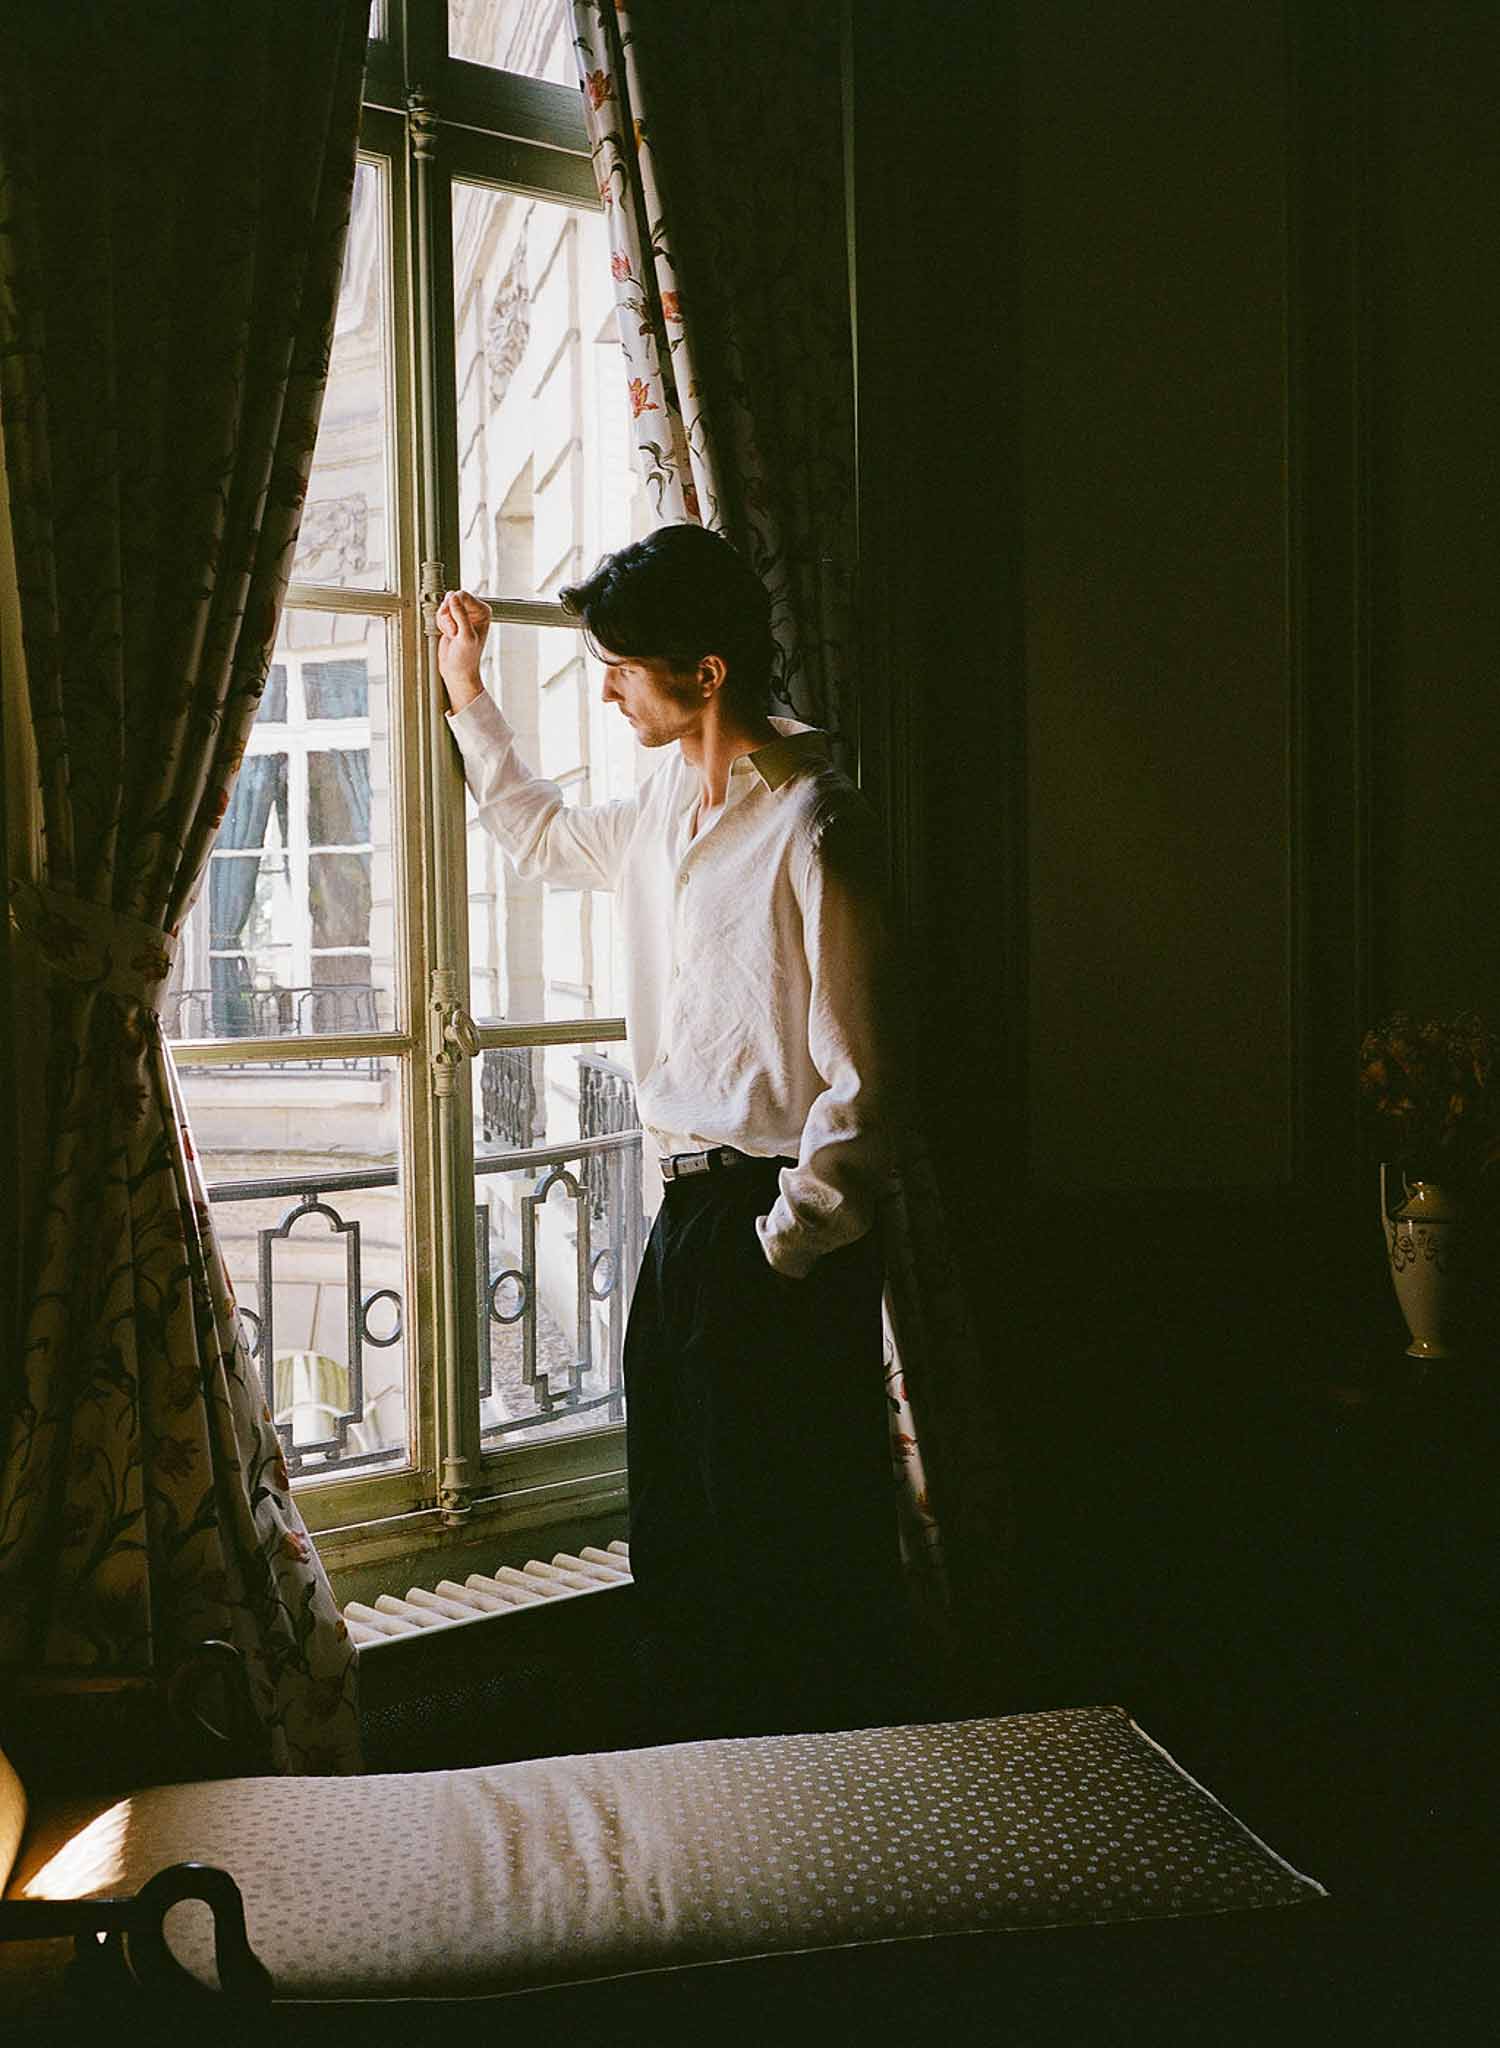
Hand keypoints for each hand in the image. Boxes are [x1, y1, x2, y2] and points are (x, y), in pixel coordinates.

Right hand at [435, 588, 491, 712]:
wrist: (458, 670)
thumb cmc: (466, 658)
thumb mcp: (464, 636)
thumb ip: (460, 615)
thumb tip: (453, 596)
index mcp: (483, 612)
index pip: (463, 595)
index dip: (454, 607)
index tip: (455, 625)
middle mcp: (474, 611)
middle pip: (451, 598)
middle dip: (447, 615)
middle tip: (453, 632)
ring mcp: (463, 615)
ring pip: (444, 606)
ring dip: (444, 621)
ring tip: (452, 635)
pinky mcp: (453, 620)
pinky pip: (440, 613)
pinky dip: (441, 624)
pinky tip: (448, 635)